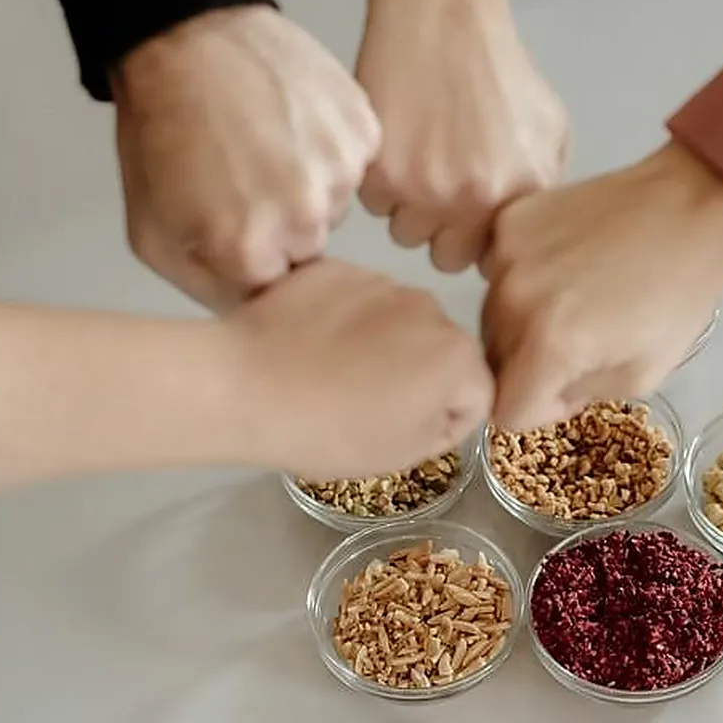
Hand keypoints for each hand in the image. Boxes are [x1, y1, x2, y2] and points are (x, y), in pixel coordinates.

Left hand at [112, 6, 381, 307]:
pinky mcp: (361, 127)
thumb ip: (208, 292)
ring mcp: (340, 170)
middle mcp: (306, 220)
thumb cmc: (160, 133)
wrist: (185, 39)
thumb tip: (253, 317)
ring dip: (307, 181)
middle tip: (244, 176)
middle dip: (282, 225)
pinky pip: (354, 157)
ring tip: (265, 141)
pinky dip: (329, 144)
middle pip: (310, 247)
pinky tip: (290, 120)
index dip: (253, 260)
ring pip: (334, 201)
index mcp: (254, 255)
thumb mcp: (153, 236)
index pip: (276, 292)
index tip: (234, 226)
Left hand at [228, 259, 492, 477]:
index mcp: (457, 356)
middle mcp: (430, 306)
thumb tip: (445, 404)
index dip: (446, 420)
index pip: (476, 393)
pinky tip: (311, 344)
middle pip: (440, 347)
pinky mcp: (337, 267)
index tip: (403, 432)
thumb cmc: (331, 431)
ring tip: (333, 372)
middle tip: (366, 403)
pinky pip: (357, 298)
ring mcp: (380, 280)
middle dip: (418, 373)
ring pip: (398, 319)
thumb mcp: (403, 454)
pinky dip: (344, 319)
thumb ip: (445, 425)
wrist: (247, 386)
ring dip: (381, 343)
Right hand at [355, 0, 566, 272]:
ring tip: (417, 157)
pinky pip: (374, 204)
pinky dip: (378, 180)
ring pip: (405, 233)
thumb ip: (544, 186)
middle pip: (446, 257)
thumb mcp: (551, 127)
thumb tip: (522, 233)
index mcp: (521, 193)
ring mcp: (426, 190)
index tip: (470, 215)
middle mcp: (476, 200)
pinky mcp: (382, 174)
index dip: (478, 239)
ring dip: (408, 206)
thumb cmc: (497, 68)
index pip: (492, 260)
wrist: (443, 17)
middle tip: (439, 186)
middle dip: (443, 229)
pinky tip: (395, 143)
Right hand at [481, 143, 722, 429]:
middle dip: (530, 366)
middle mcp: (513, 302)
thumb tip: (546, 390)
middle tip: (577, 342)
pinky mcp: (509, 221)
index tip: (571, 388)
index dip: (540, 409)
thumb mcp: (640, 376)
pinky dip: (521, 278)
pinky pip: (497, 271)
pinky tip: (563, 265)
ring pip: (491, 316)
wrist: (689, 208)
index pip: (506, 410)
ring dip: (522, 321)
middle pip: (495, 362)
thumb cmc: (677, 297)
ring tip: (572, 299)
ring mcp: (506, 255)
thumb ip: (579, 396)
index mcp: (550, 346)